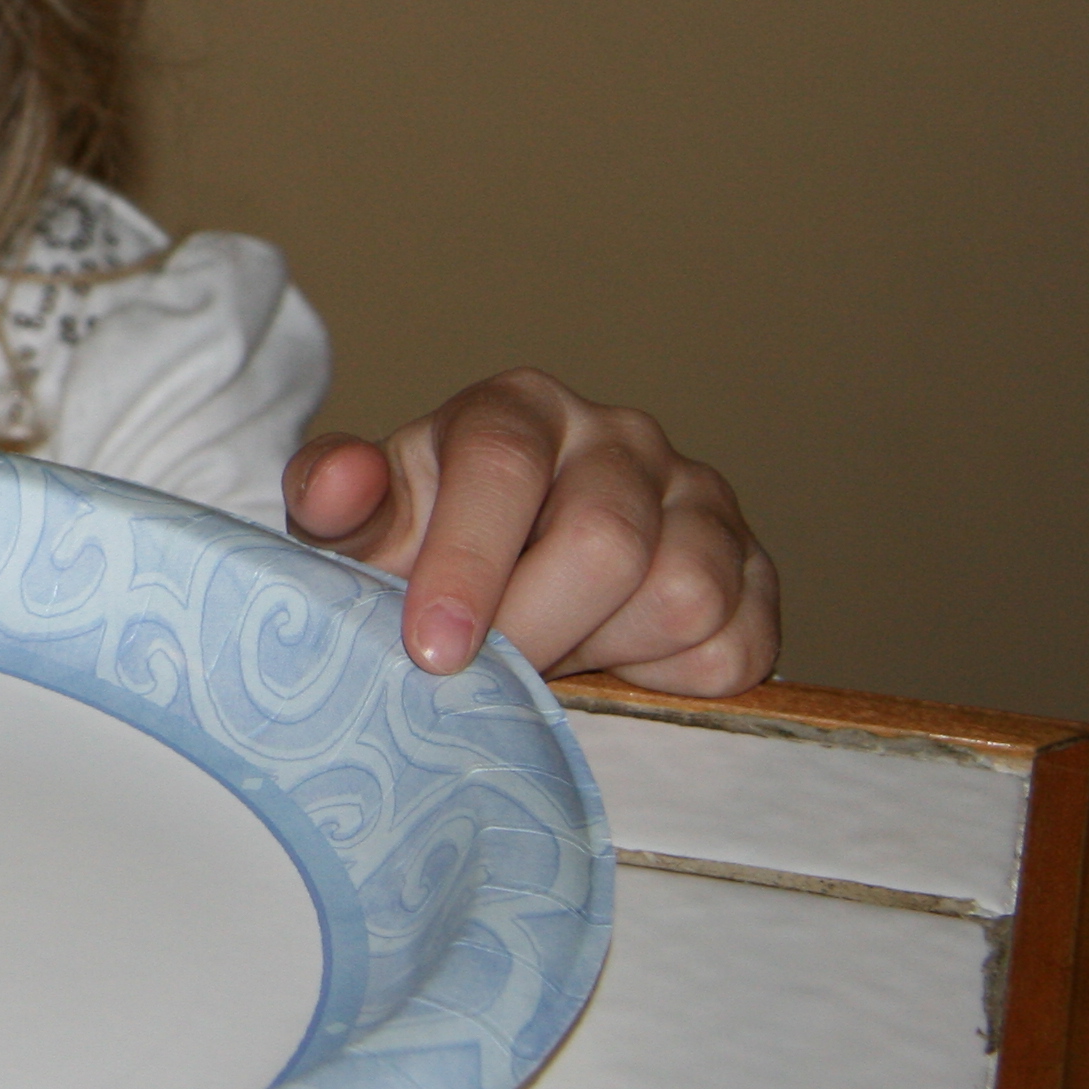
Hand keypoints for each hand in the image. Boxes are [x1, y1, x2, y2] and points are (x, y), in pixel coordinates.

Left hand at [283, 368, 778, 695]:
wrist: (500, 591)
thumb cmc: (420, 553)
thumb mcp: (361, 528)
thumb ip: (335, 498)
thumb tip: (339, 480)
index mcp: (519, 407)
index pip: (502, 464)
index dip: (467, 562)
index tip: (432, 650)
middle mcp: (620, 437)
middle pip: (604, 539)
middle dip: (535, 628)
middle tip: (488, 676)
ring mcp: (699, 500)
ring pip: (681, 595)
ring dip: (602, 652)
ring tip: (550, 653)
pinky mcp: (753, 572)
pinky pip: (734, 648)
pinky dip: (668, 681)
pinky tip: (612, 663)